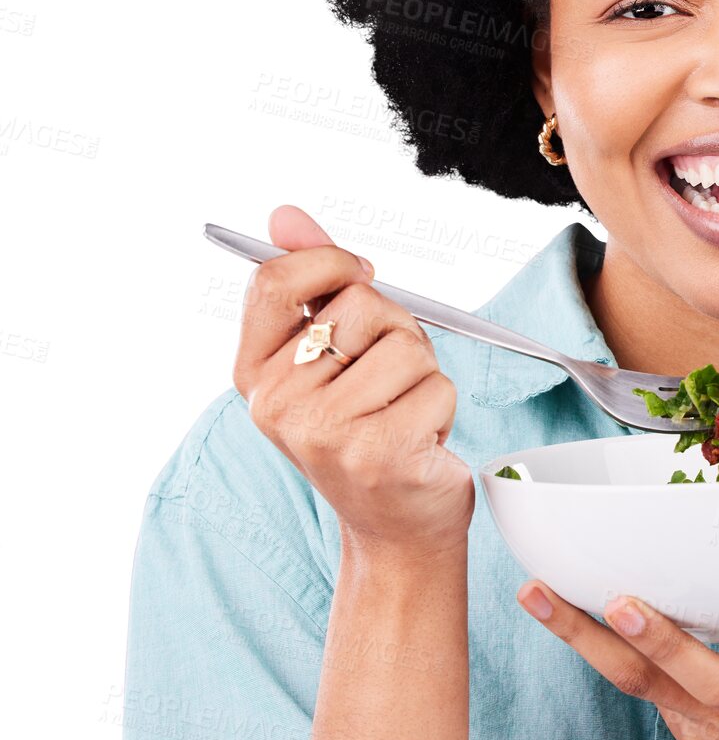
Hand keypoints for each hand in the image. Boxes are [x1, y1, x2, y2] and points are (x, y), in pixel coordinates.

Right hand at [231, 204, 473, 558]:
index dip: (330, 263)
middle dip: (395, 329)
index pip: (275, 280)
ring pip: (406, 343)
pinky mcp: (380, 453)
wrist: (395, 525)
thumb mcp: (329, 355)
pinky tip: (421, 439)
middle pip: (358, 303)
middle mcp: (277, 406)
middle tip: (388, 379)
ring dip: (423, 371)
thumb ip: (310, 282)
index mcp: (253, 375)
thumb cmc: (367, 428)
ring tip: (404, 411)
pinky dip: (443, 405)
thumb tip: (284, 215)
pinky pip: (438, 383)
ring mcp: (325, 434)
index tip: (362, 280)